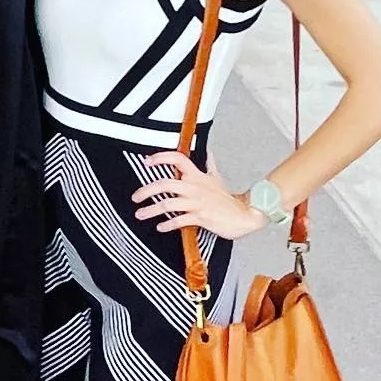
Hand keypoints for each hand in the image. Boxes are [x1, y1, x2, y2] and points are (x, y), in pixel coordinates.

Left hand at [133, 152, 269, 238]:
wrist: (245, 215)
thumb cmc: (227, 199)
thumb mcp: (217, 178)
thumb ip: (209, 165)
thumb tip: (208, 153)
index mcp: (197, 176)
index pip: (177, 159)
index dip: (161, 158)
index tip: (147, 161)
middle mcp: (195, 187)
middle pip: (165, 184)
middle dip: (146, 190)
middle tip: (135, 197)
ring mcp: (197, 202)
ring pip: (168, 204)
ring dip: (151, 210)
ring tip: (140, 214)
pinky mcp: (200, 217)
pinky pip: (179, 221)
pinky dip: (167, 224)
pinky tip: (160, 227)